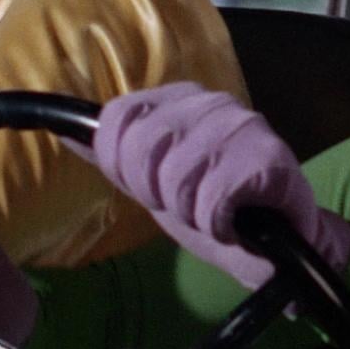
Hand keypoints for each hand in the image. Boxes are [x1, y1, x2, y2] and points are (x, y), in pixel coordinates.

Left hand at [82, 83, 349, 289]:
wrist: (281, 248)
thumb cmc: (217, 210)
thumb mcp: (155, 182)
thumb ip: (116, 157)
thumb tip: (68, 133)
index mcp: (180, 101)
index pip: (118, 118)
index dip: (125, 166)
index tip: (155, 189)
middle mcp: (210, 102)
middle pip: (139, 150)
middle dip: (159, 194)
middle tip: (190, 205)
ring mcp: (240, 126)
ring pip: (174, 178)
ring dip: (191, 212)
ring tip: (214, 212)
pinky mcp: (267, 158)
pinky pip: (210, 198)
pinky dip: (217, 222)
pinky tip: (234, 221)